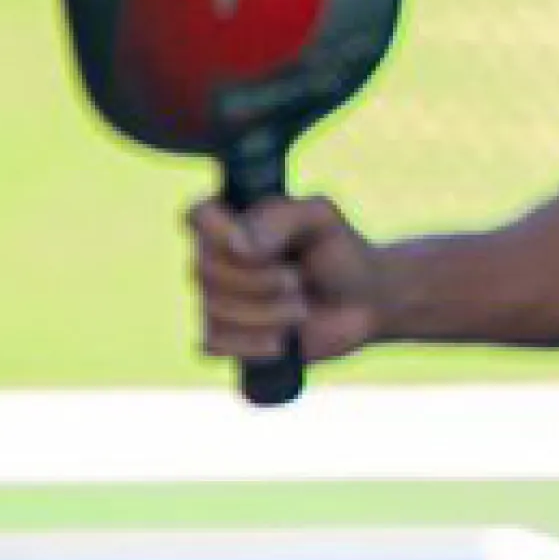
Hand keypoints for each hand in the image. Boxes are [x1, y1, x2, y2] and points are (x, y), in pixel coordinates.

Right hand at [186, 194, 385, 365]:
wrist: (362, 303)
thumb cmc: (339, 253)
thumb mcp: (322, 219)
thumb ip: (282, 217)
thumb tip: (240, 247)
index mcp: (235, 219)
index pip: (197, 215)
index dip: (217, 234)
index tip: (252, 248)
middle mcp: (215, 257)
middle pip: (205, 269)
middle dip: (259, 281)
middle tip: (297, 279)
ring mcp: (215, 298)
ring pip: (213, 311)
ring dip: (267, 314)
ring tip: (301, 309)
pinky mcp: (223, 337)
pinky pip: (213, 345)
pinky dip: (253, 343)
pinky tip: (282, 339)